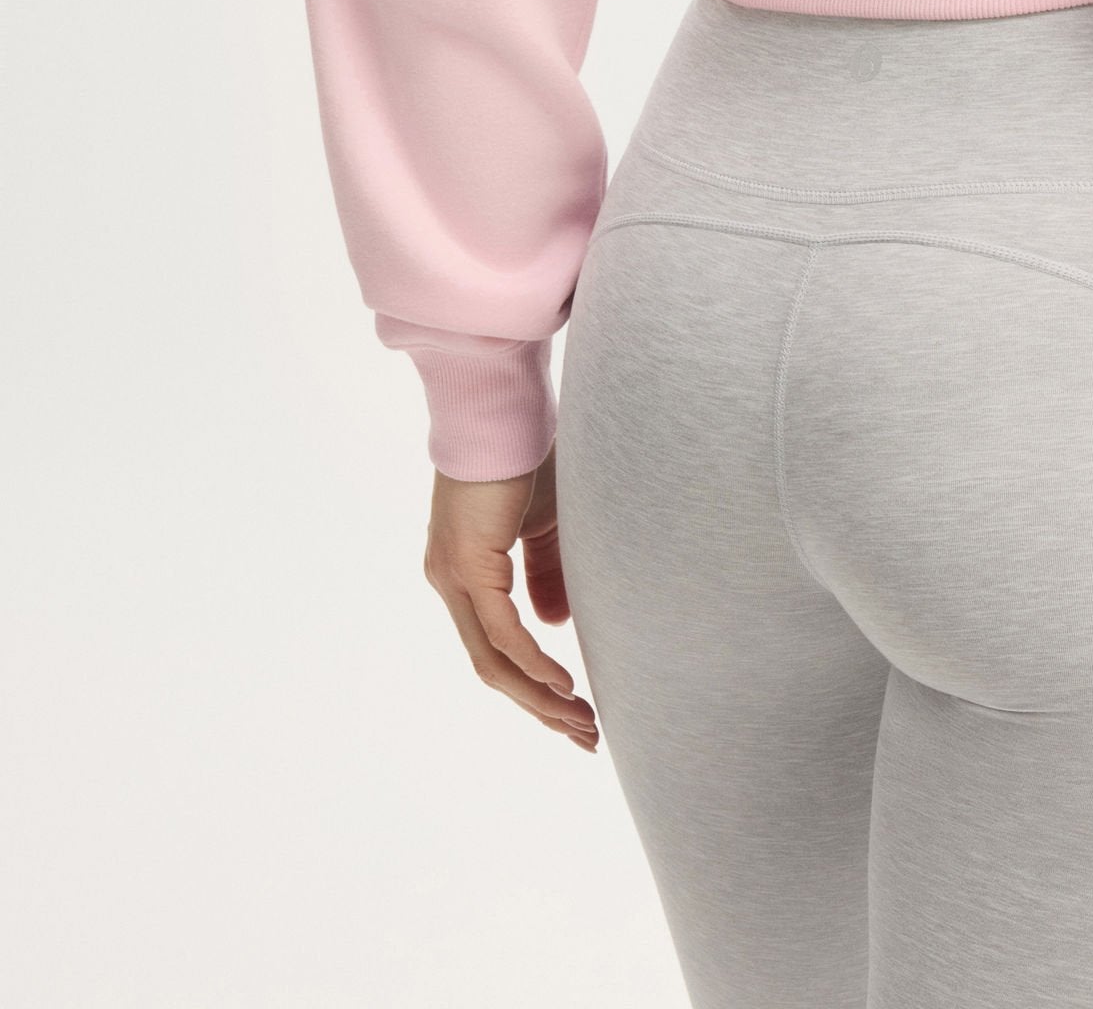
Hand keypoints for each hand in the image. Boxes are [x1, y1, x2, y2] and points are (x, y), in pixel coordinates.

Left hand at [422, 447, 599, 750]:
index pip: (496, 650)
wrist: (501, 410)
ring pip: (495, 662)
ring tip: (582, 722)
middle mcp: (450, 584)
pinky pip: (503, 633)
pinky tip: (564, 685)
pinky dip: (534, 663)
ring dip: (539, 698)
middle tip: (585, 736)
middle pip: (493, 669)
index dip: (534, 687)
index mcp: (464, 576)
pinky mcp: (468, 568)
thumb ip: (546, 575)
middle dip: (541, 708)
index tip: (574, 713)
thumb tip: (555, 627)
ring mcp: (454, 579)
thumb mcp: (542, 527)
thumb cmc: (524, 457)